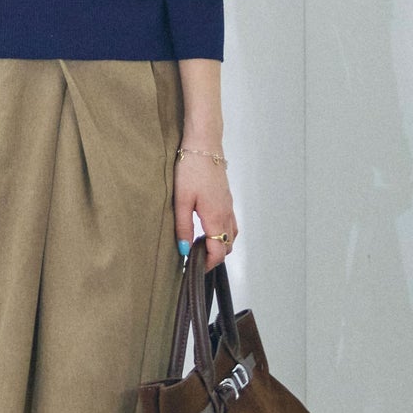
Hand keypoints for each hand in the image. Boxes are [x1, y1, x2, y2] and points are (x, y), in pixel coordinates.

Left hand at [174, 148, 237, 268]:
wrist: (204, 144)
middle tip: (195, 258)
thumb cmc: (191, 169)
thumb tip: (185, 250)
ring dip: (219, 244)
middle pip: (227, 246)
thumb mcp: (181, 200)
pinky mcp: (227, 198)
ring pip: (231, 235)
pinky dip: (222, 232)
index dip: (208, 264)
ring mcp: (229, 205)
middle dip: (214, 257)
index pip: (218, 251)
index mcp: (216, 217)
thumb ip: (183, 227)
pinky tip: (207, 227)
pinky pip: (230, 223)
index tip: (194, 268)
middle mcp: (226, 214)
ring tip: (201, 244)